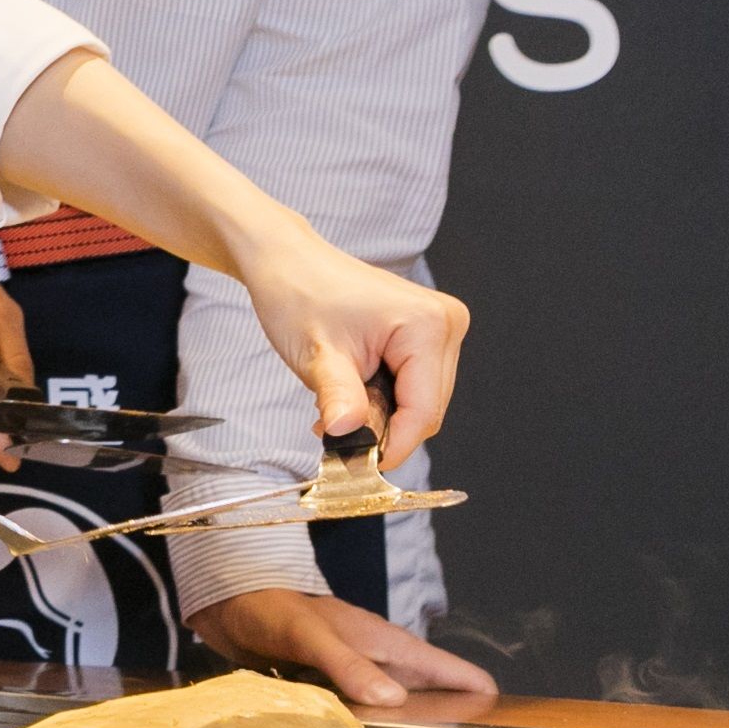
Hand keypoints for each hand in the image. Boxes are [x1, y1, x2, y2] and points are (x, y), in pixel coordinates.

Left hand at [188, 588, 498, 709]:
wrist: (227, 600)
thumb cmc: (270, 608)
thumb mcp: (309, 635)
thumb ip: (348, 664)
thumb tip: (394, 698)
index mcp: (389, 644)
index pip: (455, 672)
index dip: (482, 700)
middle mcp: (380, 663)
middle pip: (432, 699)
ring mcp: (356, 677)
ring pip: (397, 712)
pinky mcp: (329, 690)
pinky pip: (361, 718)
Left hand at [214, 222, 469, 462]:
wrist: (284, 260)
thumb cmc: (297, 293)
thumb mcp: (317, 355)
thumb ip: (340, 400)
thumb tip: (350, 439)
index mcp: (427, 325)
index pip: (424, 411)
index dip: (393, 445)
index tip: (360, 467)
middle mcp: (444, 323)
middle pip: (426, 408)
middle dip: (382, 427)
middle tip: (332, 428)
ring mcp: (438, 327)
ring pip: (419, 401)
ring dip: (379, 414)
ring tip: (335, 402)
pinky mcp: (425, 332)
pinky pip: (412, 384)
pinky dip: (382, 398)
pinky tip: (349, 392)